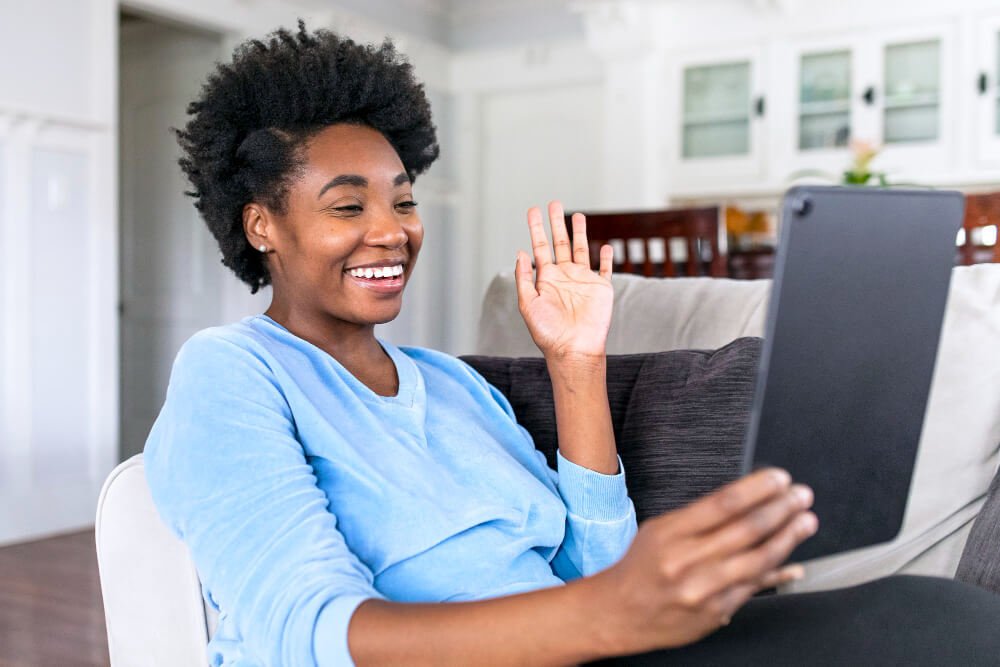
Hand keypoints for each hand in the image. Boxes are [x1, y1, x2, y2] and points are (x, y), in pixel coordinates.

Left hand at [515, 201, 614, 359]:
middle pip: (560, 242)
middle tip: (554, 203)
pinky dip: (607, 257)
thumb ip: (524, 277)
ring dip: (579, 232)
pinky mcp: (601, 288)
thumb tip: (520, 252)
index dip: (536, 228)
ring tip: (577, 215)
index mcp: (546, 278)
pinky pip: (605, 269)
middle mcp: (564, 276)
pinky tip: (606, 246)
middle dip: (556, 223)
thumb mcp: (528, 303)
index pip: (539, 247)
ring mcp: (583, 281)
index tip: (533, 210)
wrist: (573, 349)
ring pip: (582, 250)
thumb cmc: (548, 332)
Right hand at [585, 468, 817, 656]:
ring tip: (806, 521)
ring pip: (757, 560)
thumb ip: (700, 518)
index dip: (758, 488)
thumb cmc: (641, 567)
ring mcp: (704, 590)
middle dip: (781, 509)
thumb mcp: (660, 530)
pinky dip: (778, 574)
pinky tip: (795, 564)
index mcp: (671, 533)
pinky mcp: (716, 613)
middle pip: (746, 529)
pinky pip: (755, 590)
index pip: (723, 504)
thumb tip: (746, 500)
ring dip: (788, 537)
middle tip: (801, 496)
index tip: (779, 478)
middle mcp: (687, 561)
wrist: (619, 613)